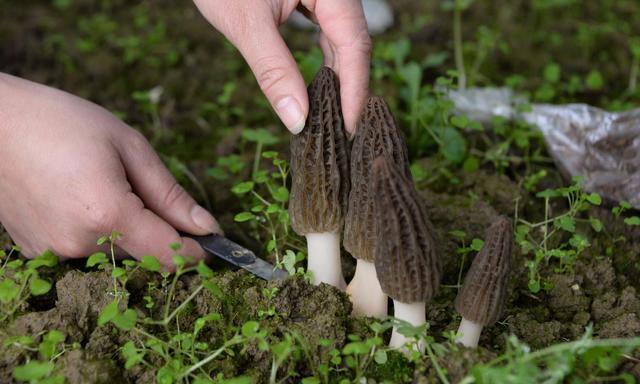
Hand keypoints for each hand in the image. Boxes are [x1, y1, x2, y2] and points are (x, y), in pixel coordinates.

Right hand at [0, 73, 220, 267]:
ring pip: (117, 253)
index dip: (199, 252)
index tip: (213, 242)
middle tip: (146, 190)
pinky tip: (80, 195)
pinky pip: (87, 249)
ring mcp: (54, 251)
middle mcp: (79, 243)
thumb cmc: (59, 122)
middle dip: (162, 234)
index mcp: (108, 214)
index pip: (171, 255)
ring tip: (103, 184)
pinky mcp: (37, 250)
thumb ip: (170, 194)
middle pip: (145, 256)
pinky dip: (97, 230)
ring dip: (127, 230)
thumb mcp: (127, 145)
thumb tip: (206, 226)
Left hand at [194, 0, 370, 134]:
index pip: (355, 44)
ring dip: (337, 76)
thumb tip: (297, 120)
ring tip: (331, 114)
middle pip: (353, 42)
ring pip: (342, 38)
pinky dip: (323, 60)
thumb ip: (273, 71)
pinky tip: (317, 85)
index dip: (355, 90)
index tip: (349, 128)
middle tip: (341, 130)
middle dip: (348, 87)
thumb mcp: (246, 24)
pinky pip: (327, 31)